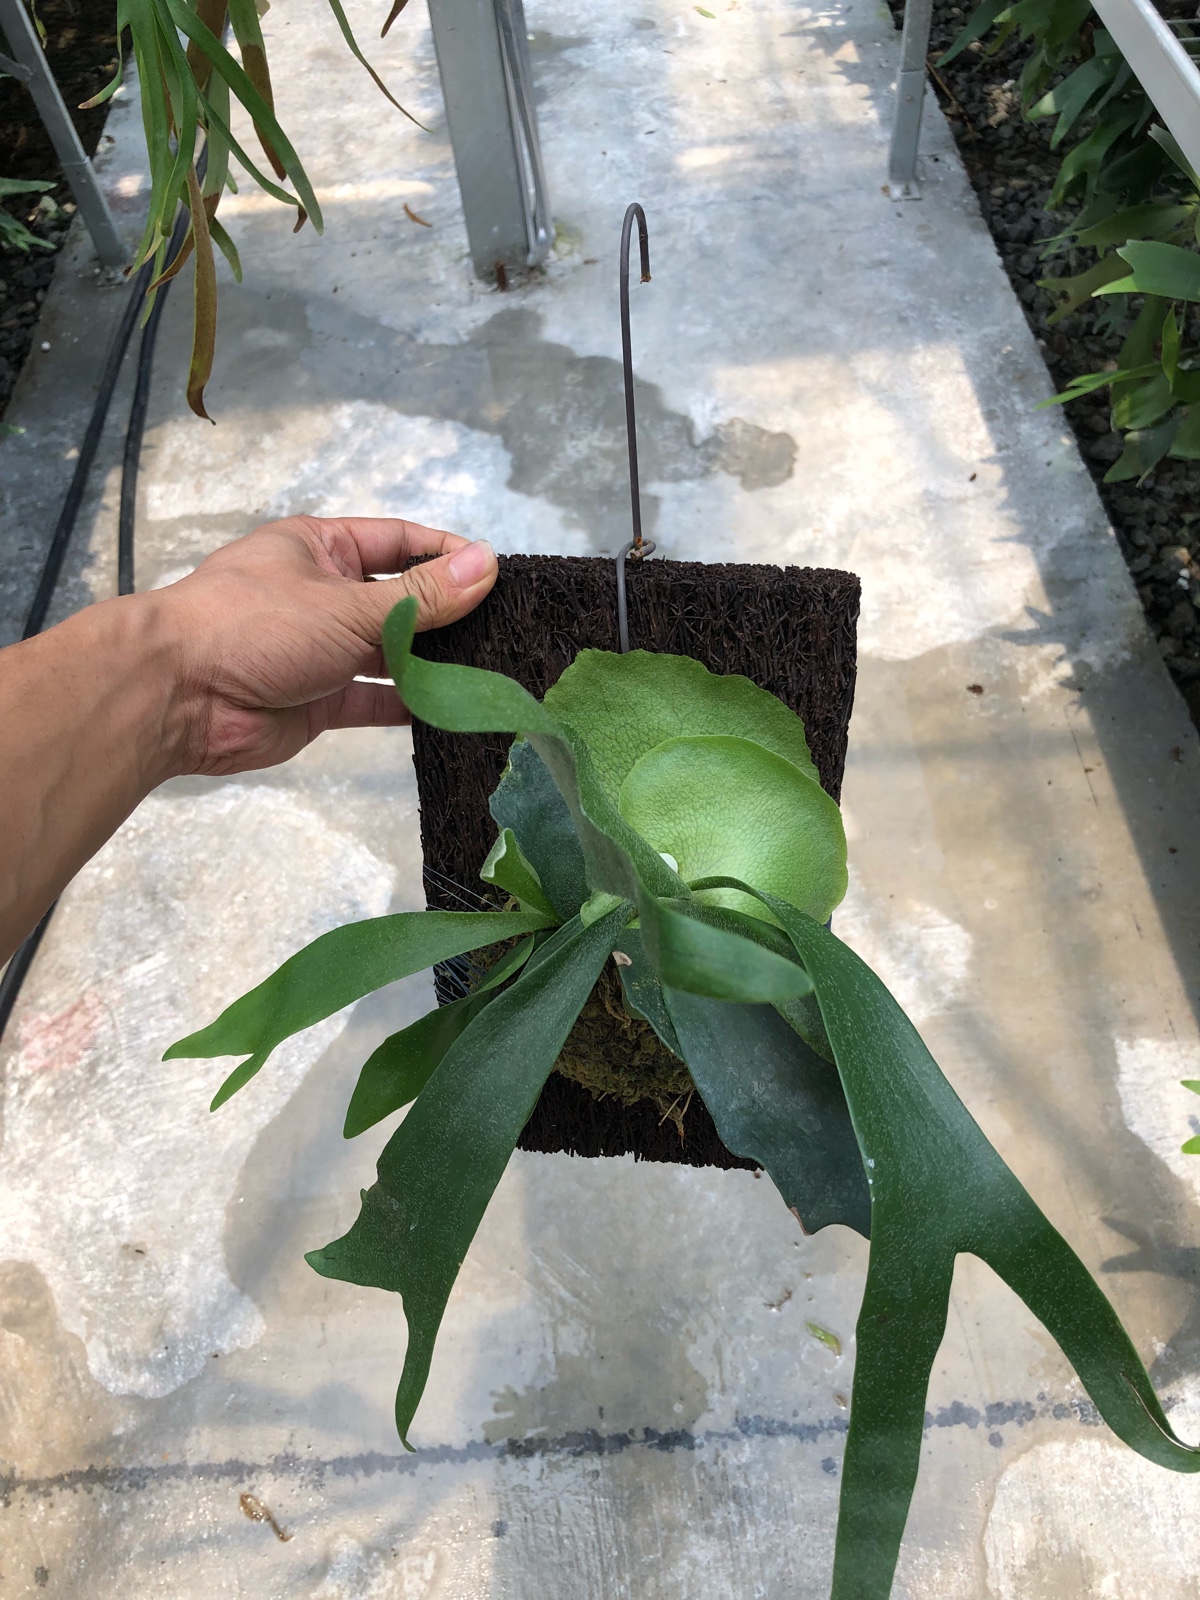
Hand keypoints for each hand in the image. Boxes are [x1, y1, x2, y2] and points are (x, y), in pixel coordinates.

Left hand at [158, 516, 497, 776]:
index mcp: (320, 548)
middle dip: (445, 614)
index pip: (398, 541)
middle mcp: (323, 594)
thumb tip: (487, 564)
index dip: (446, 555)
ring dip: (432, 662)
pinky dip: (410, 703)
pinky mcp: (319, 699)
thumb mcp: (349, 603)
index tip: (495, 574)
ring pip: (390, 652)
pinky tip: (453, 707)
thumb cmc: (255, 624)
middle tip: (503, 628)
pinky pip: (375, 698)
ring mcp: (321, 649)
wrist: (178, 696)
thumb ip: (422, 594)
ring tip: (489, 669)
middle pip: (398, 599)